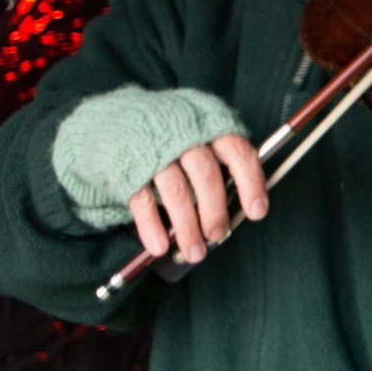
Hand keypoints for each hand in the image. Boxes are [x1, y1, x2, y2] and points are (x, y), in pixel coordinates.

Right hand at [128, 133, 266, 263]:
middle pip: (206, 176)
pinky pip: (143, 200)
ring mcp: (153, 151)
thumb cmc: (173, 134)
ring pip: (176, 193)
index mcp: (210, 125)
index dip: (251, 184)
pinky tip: (160, 247)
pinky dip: (152, 227)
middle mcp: (183, 135)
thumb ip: (221, 161)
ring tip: (195, 253)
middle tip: (218, 236)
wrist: (114, 118)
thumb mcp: (202, 133)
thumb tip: (242, 207)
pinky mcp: (128, 168)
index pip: (239, 153)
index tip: (257, 213)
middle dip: (215, 213)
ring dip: (187, 228)